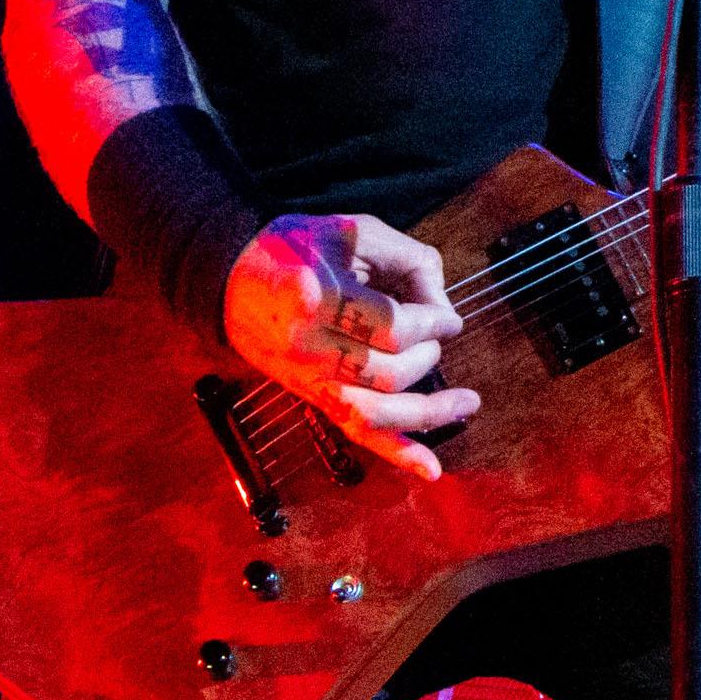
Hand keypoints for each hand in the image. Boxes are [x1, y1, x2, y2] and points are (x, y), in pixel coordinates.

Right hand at [222, 213, 476, 480]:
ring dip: (429, 411)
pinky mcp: (312, 397)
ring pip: (376, 413)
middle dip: (427, 353)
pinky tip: (432, 469)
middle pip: (387, 370)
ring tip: (467, 401)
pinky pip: (357, 433)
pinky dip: (398, 453)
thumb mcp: (354, 230)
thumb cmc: (298, 250)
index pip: (391, 325)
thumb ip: (409, 259)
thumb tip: (444, 307)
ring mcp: (308, 378)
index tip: (447, 316)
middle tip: (434, 334)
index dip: (432, 322)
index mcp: (316, 296)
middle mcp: (307, 345)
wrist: (233, 282)